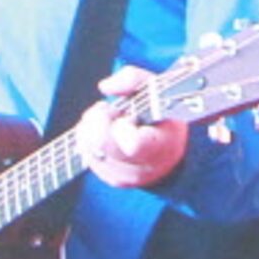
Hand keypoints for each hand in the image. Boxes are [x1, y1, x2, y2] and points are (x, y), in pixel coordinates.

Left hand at [75, 67, 187, 189]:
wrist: (172, 148)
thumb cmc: (164, 115)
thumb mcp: (157, 90)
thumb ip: (132, 79)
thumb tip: (104, 87)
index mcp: (162, 145)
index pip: (133, 144)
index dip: (120, 125)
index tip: (124, 115)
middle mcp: (146, 166)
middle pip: (99, 142)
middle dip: (98, 119)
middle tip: (112, 112)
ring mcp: (128, 177)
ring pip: (87, 146)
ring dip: (92, 127)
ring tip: (112, 122)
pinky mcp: (113, 180)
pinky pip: (86, 154)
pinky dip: (89, 140)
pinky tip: (107, 134)